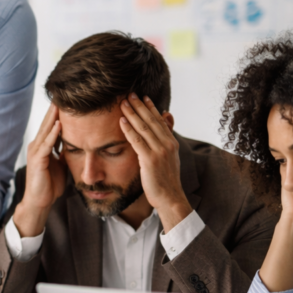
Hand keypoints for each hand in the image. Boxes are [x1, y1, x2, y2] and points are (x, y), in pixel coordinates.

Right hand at [13, 104, 66, 237]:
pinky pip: (47, 144)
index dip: (59, 112)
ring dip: (54, 116)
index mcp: (43, 146)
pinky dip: (53, 133)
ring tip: (60, 102)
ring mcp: (36, 152)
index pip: (52, 125)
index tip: (69, 99)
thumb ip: (65, 153)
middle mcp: (37, 145)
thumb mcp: (60, 165)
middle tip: (63, 92)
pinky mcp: (37, 160)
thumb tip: (76, 144)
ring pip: (46, 130)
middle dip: (55, 108)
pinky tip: (59, 124)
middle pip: (48, 123)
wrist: (39, 202)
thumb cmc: (50, 185)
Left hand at [119, 94, 191, 231]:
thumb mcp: (170, 156)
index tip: (143, 96)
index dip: (150, 108)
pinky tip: (121, 121)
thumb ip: (166, 137)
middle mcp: (167, 144)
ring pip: (143, 128)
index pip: (159, 121)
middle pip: (151, 121)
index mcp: (171, 142)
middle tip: (130, 94)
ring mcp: (160, 152)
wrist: (170, 197)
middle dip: (139, 106)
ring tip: (123, 103)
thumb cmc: (166, 179)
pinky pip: (137, 141)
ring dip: (132, 114)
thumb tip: (167, 116)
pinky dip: (129, 130)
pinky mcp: (150, 160)